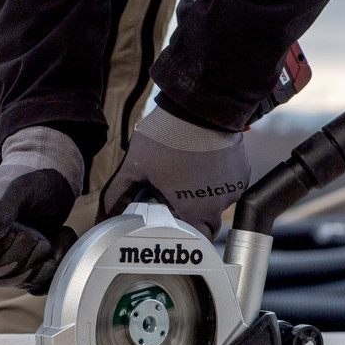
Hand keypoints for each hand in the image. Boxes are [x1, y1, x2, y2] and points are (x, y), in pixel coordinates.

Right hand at [0, 127, 82, 294]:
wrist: (54, 181)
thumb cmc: (29, 176)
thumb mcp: (14, 187)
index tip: (12, 231)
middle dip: (18, 255)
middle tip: (35, 232)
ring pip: (8, 279)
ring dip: (33, 263)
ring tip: (47, 239)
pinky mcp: (20, 263)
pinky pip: (27, 282)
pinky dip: (46, 270)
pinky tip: (55, 248)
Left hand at [98, 107, 249, 239]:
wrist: (199, 105)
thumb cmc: (167, 136)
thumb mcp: (135, 166)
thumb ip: (117, 196)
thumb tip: (102, 217)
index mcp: (193, 211)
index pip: (190, 239)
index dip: (177, 232)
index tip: (167, 220)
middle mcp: (218, 205)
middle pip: (206, 226)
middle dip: (192, 218)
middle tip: (175, 199)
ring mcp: (233, 189)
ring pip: (218, 206)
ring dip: (204, 199)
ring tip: (187, 176)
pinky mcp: (242, 173)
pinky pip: (229, 188)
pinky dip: (217, 183)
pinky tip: (202, 166)